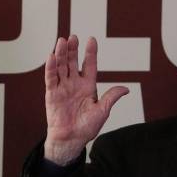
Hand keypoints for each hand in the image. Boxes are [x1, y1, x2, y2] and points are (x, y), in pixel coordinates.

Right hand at [43, 35, 128, 164]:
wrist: (71, 140)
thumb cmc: (86, 127)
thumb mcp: (102, 111)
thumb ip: (111, 97)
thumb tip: (126, 89)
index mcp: (88, 86)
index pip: (89, 65)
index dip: (90, 53)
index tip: (91, 39)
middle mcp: (74, 83)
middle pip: (73, 62)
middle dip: (73, 50)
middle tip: (73, 37)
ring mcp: (62, 87)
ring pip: (61, 66)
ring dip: (61, 54)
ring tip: (62, 41)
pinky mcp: (52, 93)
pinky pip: (51, 78)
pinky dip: (51, 67)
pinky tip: (52, 56)